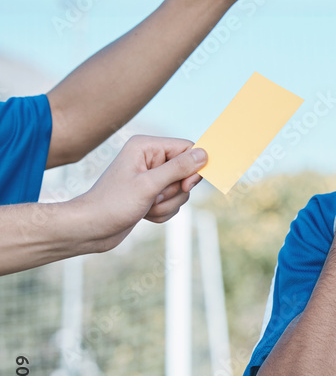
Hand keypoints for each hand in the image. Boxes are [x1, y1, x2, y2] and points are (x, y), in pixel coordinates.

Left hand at [73, 136, 206, 250]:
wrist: (91, 228)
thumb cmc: (113, 204)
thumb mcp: (149, 185)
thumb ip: (178, 168)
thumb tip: (204, 154)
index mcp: (146, 147)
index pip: (187, 148)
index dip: (192, 168)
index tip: (186, 186)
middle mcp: (150, 158)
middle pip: (187, 172)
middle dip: (175, 191)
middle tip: (156, 198)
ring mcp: (151, 177)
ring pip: (181, 190)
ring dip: (167, 204)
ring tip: (147, 208)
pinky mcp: (152, 193)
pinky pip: (173, 202)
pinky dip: (163, 212)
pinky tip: (145, 214)